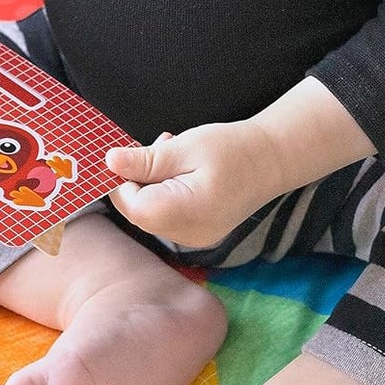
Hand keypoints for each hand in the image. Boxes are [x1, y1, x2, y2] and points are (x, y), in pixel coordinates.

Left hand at [106, 121, 287, 248]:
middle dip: (139, 179)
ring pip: (152, 213)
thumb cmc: (233, 149)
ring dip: (153, 184)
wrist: (274, 160)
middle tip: (159, 145)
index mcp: (180, 213)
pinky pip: (169, 216)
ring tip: (175, 154)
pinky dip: (167, 194)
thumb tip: (110, 162)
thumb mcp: (183, 148)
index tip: (130, 153)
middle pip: (139, 211)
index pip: (128, 204)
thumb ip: (144, 160)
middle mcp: (186, 235)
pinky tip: (184, 173)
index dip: (122, 178)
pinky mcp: (200, 234)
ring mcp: (194, 238)